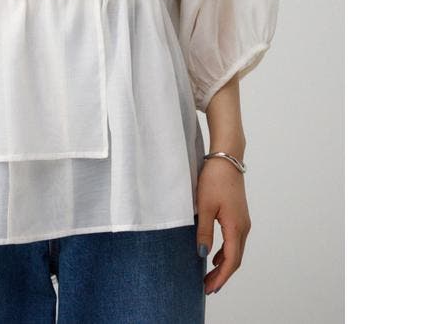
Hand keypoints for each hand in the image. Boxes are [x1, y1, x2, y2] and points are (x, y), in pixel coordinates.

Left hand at [195, 157, 251, 294]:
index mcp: (236, 227)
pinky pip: (235, 240)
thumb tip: (203, 255)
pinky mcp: (239, 215)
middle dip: (222, 275)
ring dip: (224, 264)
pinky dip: (226, 252)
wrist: (226, 158)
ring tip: (210, 275)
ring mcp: (243, 221)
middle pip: (235, 259)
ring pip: (236, 250)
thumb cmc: (214, 179)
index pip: (231, 261)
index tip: (209, 288)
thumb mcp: (204, 206)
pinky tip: (215, 255)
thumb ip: (204, 232)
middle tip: (208, 287)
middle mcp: (243, 227)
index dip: (221, 277)